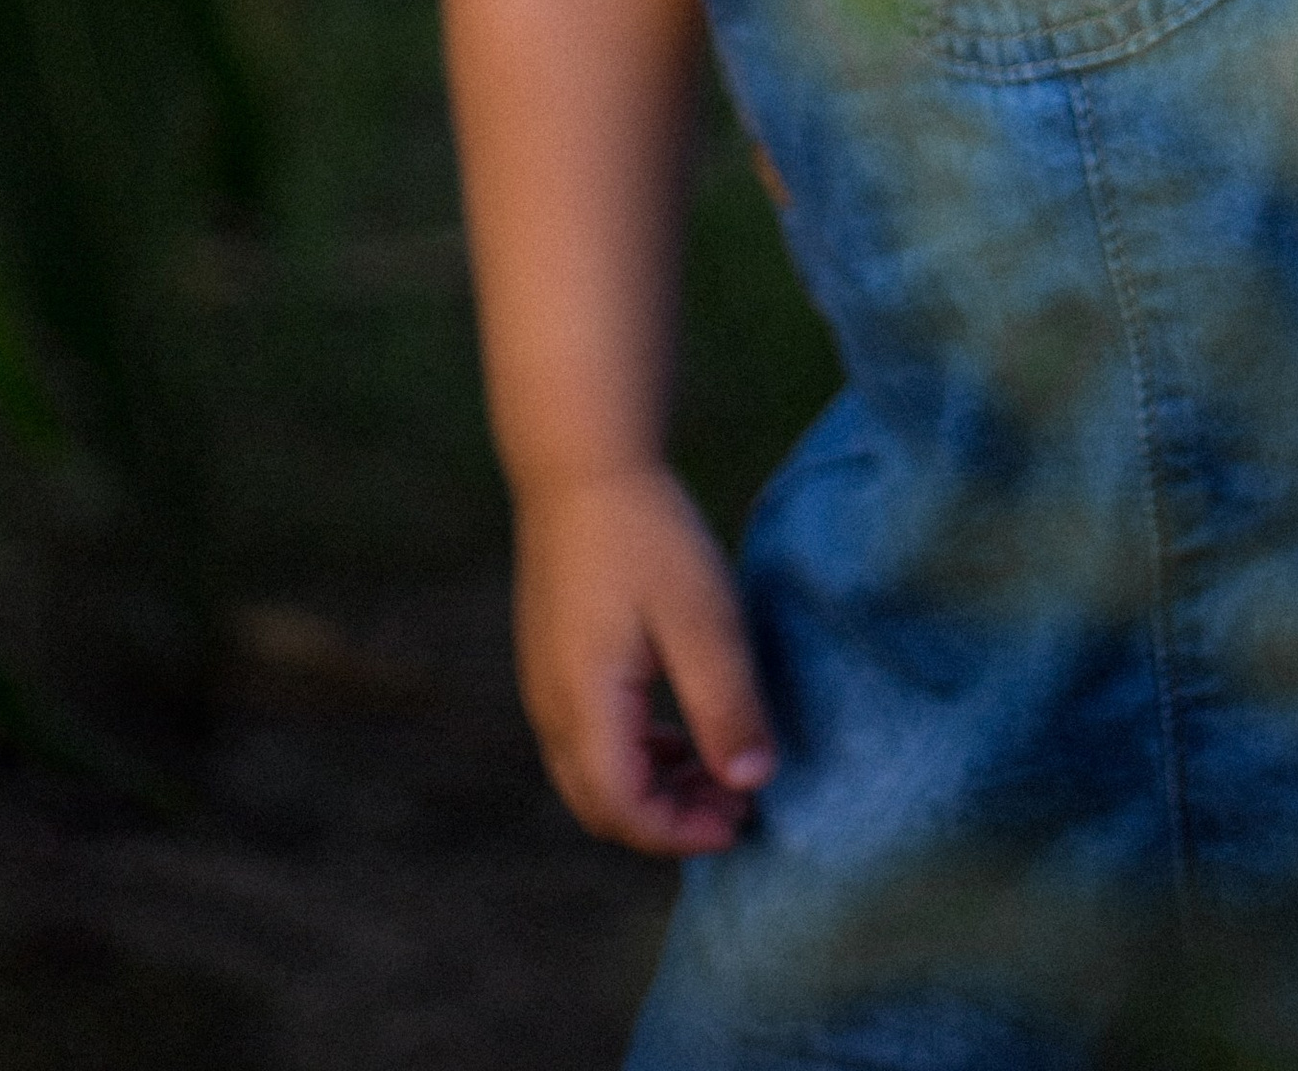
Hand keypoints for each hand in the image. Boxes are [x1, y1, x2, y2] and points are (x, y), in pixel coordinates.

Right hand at [515, 464, 776, 854]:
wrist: (582, 464)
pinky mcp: (551, 661)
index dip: (684, 833)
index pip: (626, 813)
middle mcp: (551, 707)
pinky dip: (634, 754)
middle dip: (670, 820)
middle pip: (603, 807)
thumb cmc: (647, 535)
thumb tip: (754, 783)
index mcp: (585, 707)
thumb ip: (727, 705)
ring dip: (653, 788)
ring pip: (592, 776)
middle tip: (736, 803)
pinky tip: (680, 726)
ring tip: (717, 766)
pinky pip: (587, 739)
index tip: (744, 819)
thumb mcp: (704, 620)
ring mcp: (544, 684)